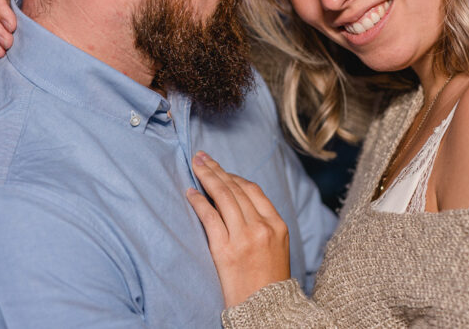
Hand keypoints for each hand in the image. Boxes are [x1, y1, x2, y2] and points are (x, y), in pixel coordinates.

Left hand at [186, 151, 290, 306]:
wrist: (266, 311)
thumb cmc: (269, 283)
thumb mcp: (277, 248)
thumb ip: (263, 224)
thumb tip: (238, 202)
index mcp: (277, 225)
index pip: (253, 190)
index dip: (233, 176)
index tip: (220, 168)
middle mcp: (262, 228)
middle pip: (236, 189)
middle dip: (217, 170)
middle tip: (202, 157)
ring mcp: (244, 238)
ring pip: (223, 198)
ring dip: (207, 178)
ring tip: (195, 167)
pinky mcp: (225, 251)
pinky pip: (210, 218)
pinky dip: (199, 202)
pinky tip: (191, 193)